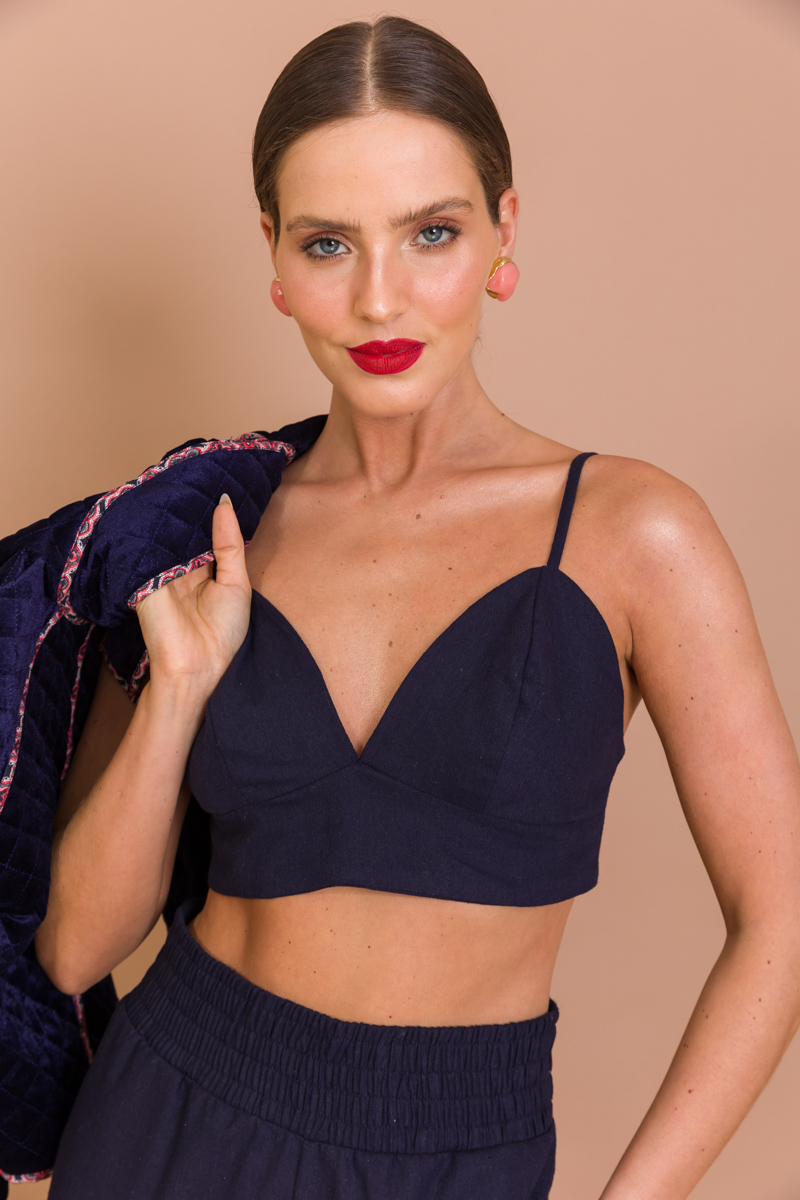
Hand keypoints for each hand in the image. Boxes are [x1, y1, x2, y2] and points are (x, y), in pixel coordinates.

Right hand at [134, 494, 251, 691]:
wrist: (198, 667)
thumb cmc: (222, 632)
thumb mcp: (236, 583)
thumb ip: (229, 544)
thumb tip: (224, 503)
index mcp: (201, 570)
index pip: (201, 531)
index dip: (207, 508)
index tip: (214, 478)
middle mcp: (178, 567)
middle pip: (181, 528)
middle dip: (189, 504)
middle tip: (196, 468)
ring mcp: (158, 570)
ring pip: (165, 532)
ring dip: (172, 511)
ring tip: (181, 477)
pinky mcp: (141, 576)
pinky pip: (148, 545)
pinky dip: (156, 526)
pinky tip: (163, 502)